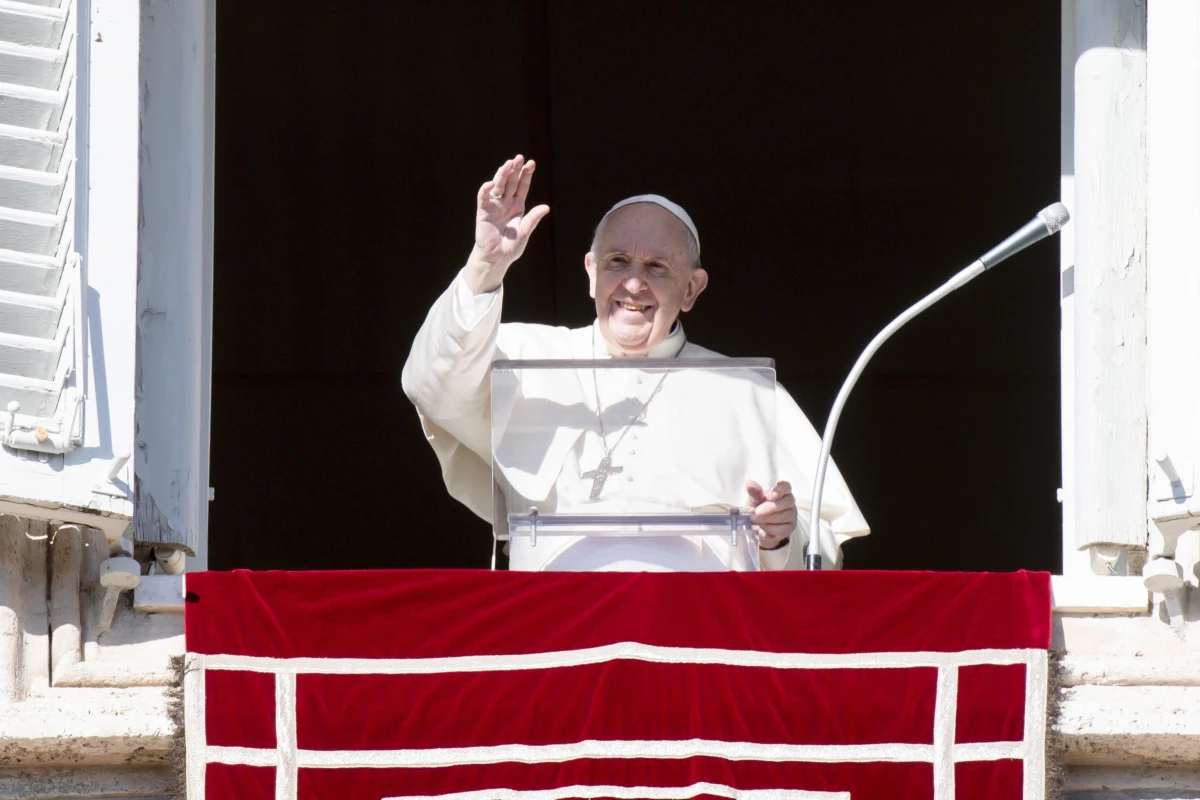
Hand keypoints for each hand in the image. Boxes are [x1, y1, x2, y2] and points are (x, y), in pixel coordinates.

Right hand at [464, 155, 550, 293]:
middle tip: (519, 158)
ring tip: (508, 164)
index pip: (522, 186)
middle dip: (514, 170)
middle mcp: (506, 202)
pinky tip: (491, 184)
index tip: (531, 163)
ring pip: (498, 186)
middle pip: (510, 182)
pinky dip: (486, 190)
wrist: (497, 258)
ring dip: (502, 174)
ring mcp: (494, 206)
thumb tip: (546, 207)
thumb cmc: (511, 246)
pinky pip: (484, 198)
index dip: (526, 175)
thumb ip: (533, 219)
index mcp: (517, 205)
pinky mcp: (483, 211)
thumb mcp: (525, 232)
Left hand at [745, 480, 796, 548]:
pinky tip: (761, 527)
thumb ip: (754, 493)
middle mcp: (790, 502)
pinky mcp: (790, 528)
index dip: (780, 489)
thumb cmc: (758, 509)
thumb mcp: (754, 500)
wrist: (757, 527)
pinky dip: (769, 529)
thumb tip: (749, 484)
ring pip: (783, 516)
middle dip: (769, 507)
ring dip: (766, 519)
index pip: (786, 486)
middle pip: (787, 501)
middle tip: (756, 512)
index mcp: (781, 491)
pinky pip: (781, 529)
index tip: (772, 495)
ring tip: (755, 520)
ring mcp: (792, 516)